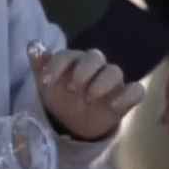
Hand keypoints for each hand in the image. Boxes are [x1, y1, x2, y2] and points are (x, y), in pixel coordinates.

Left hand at [28, 42, 144, 140]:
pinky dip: (128, 96)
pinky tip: (114, 106)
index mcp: (75, 61)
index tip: (47, 80)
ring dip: (102, 83)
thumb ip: (40, 63)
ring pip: (115, 71)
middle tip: (71, 87)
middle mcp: (95, 68)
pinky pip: (136, 91)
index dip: (58, 64)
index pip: (70, 54)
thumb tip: (32, 44)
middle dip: (83, 70)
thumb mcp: (46, 82)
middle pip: (96, 57)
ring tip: (89, 98)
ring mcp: (111, 83)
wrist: (72, 124)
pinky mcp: (124, 99)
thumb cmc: (59, 96)